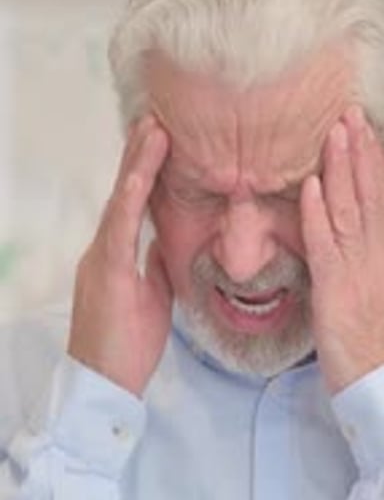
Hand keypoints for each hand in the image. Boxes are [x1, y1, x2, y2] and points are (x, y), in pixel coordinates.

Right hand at [68, 113, 171, 395]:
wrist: (104, 382)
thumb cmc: (127, 345)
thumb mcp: (150, 296)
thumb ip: (154, 265)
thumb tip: (165, 241)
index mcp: (115, 253)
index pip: (133, 202)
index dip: (146, 170)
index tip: (160, 139)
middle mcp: (105, 248)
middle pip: (125, 192)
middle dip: (140, 154)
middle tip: (156, 116)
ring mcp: (102, 257)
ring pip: (121, 201)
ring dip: (137, 164)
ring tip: (153, 129)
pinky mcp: (106, 271)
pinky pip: (119, 228)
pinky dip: (130, 198)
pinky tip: (142, 174)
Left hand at [301, 107, 383, 394]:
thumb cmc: (370, 350)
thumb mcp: (366, 299)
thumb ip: (354, 268)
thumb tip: (340, 250)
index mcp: (378, 258)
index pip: (379, 200)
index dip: (375, 163)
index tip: (370, 130)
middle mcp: (373, 257)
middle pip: (368, 195)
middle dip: (359, 151)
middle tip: (351, 110)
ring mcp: (358, 271)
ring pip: (350, 210)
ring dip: (341, 167)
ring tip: (336, 129)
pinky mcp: (338, 292)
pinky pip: (326, 245)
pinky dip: (318, 212)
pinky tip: (312, 184)